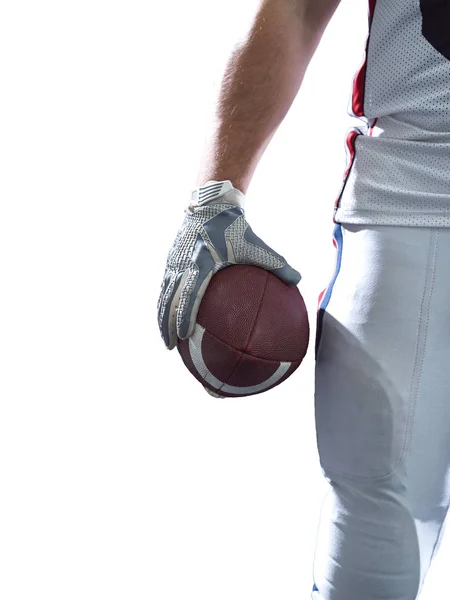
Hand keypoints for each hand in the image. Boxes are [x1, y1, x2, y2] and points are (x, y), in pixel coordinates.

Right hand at [157, 180, 300, 349]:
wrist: (210, 205)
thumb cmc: (234, 227)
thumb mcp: (255, 245)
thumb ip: (276, 263)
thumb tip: (298, 281)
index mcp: (201, 263)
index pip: (189, 295)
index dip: (184, 316)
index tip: (186, 336)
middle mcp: (182, 264)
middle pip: (169, 300)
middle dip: (166, 325)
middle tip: (170, 347)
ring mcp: (174, 263)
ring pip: (163, 295)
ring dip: (162, 318)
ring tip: (167, 340)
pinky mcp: (171, 261)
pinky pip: (165, 287)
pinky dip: (165, 304)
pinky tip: (170, 318)